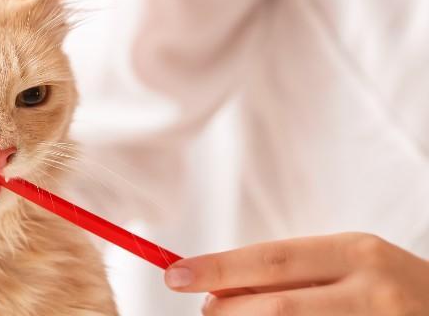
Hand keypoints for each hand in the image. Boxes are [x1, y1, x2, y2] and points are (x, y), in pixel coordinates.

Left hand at [164, 233, 428, 314]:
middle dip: (227, 311)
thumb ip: (291, 272)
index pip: (272, 260)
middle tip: (207, 309)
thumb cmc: (389, 287)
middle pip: (274, 308)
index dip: (218, 268)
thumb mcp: (348, 263)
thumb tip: (220, 284)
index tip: (175, 274)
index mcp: (358, 255)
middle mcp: (371, 294)